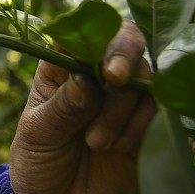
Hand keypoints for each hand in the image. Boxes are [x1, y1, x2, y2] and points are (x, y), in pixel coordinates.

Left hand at [9, 20, 155, 193]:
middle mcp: (93, 75)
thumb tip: (85, 79)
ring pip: (142, 79)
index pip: (78, 33)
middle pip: (121, 45)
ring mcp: (120, 99)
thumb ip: (62, 107)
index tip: (97, 57)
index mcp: (59, 67)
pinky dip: (140, 126)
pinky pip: (157, 111)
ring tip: (95, 142)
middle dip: (122, 59)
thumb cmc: (37, 160)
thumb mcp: (38, 133)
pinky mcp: (142, 124)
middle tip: (114, 80)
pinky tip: (118, 148)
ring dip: (122, 109)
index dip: (93, 34)